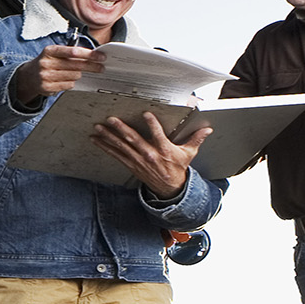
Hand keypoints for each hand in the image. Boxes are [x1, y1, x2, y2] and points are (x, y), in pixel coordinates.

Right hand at [11, 45, 101, 107]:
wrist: (28, 76)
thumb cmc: (46, 63)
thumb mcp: (54, 53)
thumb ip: (70, 53)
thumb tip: (91, 56)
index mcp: (50, 51)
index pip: (73, 52)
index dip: (89, 54)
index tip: (100, 57)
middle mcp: (46, 63)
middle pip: (76, 65)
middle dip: (91, 66)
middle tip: (100, 67)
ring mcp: (46, 76)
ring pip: (74, 76)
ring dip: (78, 75)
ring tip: (75, 73)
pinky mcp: (47, 87)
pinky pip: (68, 85)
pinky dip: (71, 83)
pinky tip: (66, 80)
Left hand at [93, 112, 210, 200]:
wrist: (169, 189)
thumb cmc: (177, 168)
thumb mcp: (188, 153)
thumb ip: (196, 139)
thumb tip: (208, 129)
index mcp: (164, 150)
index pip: (158, 135)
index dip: (152, 125)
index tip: (146, 114)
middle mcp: (149, 155)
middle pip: (133, 140)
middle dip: (121, 129)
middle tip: (111, 119)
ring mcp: (138, 160)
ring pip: (121, 147)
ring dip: (108, 137)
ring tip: (98, 128)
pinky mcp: (131, 164)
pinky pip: (116, 155)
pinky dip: (105, 147)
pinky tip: (96, 139)